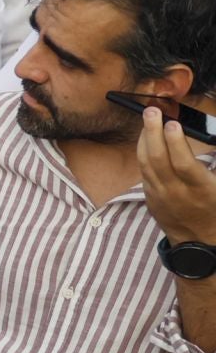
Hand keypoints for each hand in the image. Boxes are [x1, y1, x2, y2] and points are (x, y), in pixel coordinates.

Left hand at [138, 106, 215, 243]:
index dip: (176, 142)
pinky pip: (143, 171)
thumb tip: (213, 138)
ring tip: (148, 119)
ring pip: (146, 163)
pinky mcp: (150, 197)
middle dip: (153, 132)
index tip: (173, 123)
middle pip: (158, 159)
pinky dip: (143, 152)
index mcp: (201, 189)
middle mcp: (177, 192)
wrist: (201, 240)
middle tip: (152, 112)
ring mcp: (160, 195)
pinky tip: (145, 138)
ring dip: (145, 139)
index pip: (183, 163)